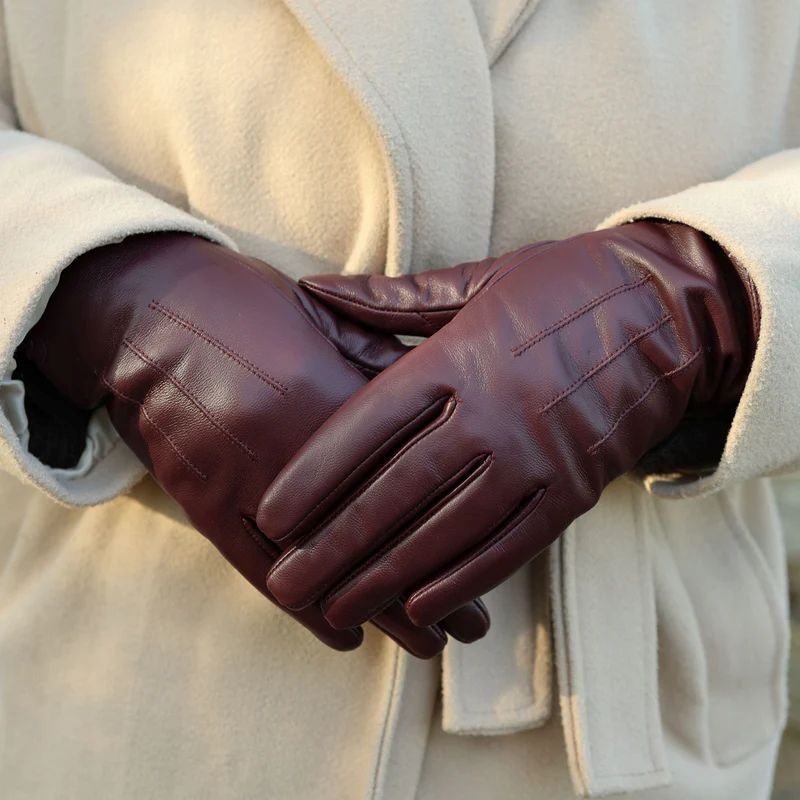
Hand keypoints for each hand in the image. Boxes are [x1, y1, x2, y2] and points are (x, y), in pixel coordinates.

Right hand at [22, 233, 488, 655]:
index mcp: (323, 391)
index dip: (450, 523)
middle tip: (473, 629)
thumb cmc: (246, 305)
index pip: (402, 472)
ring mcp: (241, 479)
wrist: (147, 312)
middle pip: (371, 531)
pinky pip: (255, 566)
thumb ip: (379, 363)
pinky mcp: (201, 500)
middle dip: (426, 587)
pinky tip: (343, 637)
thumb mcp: (325, 319)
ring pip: (320, 563)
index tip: (490, 562)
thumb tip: (440, 402)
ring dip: (376, 609)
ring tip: (427, 645)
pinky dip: (301, 608)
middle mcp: (287, 446)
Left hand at [258, 222, 756, 628]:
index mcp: (457, 358)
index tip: (270, 514)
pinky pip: (509, 547)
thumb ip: (390, 300)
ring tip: (336, 609)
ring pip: (446, 531)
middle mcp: (492, 413)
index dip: (313, 474)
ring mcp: (536, 458)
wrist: (668, 312)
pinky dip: (462, 581)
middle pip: (396, 492)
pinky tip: (420, 608)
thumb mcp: (476, 281)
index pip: (368, 425)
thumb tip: (311, 290)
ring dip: (387, 577)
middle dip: (334, 545)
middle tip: (286, 582)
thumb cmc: (560, 289)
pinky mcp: (574, 491)